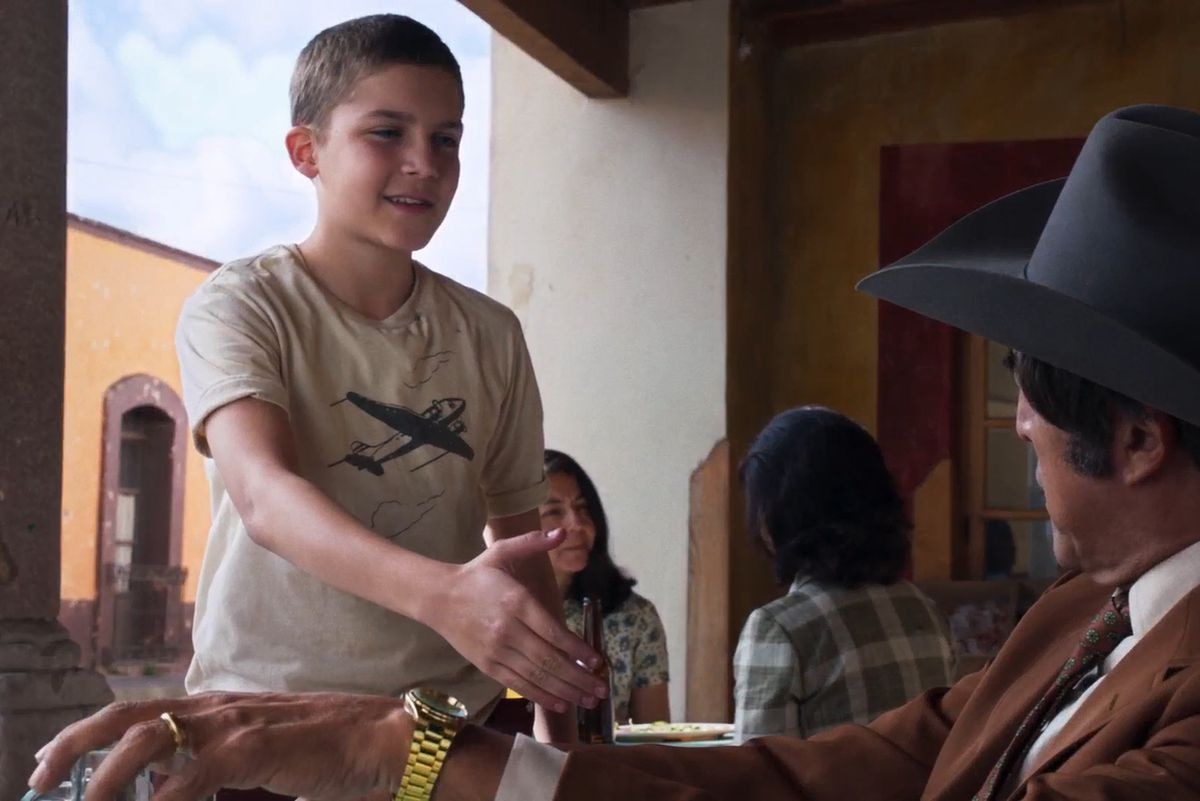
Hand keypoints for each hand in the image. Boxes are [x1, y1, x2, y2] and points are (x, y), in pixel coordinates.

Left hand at [29, 693, 411, 800]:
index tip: (48, 764)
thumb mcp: (259, 751)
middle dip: (73, 745)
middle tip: (38, 779)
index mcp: (216, 708)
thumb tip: (169, 784)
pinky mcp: (255, 746)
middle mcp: (217, 707)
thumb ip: (213, 762)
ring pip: (149, 739)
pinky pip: (192, 773)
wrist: (380, 738)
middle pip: (127, 715)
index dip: (86, 734)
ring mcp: (235, 723)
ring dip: (105, 777)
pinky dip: (161, 799)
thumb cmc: (326, 748)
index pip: (137, 711)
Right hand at [428, 529, 605, 712]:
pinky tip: (560, 702)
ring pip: (537, 677)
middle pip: (549, 660)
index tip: (598, 662)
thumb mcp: (502, 550)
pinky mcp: (487, 665)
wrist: (439, 597)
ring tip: (589, 701)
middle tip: (602, 690)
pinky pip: (518, 684)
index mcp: (517, 602)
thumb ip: (534, 541)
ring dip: (566, 691)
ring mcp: (497, 651)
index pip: (554, 632)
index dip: (578, 651)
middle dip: (579, 678)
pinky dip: (541, 696)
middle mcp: (508, 630)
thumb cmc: (477, 574)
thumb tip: (562, 531)